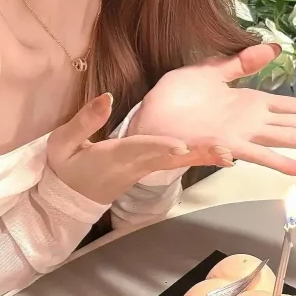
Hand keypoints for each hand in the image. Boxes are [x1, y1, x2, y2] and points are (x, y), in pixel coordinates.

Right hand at [47, 94, 232, 202]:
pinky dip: (197, 158)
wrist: (68, 199)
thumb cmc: (66, 167)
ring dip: (204, 157)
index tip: (181, 146)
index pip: (140, 150)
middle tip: (226, 153)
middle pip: (170, 160)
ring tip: (231, 153)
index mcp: (114, 158)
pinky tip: (219, 153)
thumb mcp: (63, 143)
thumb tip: (106, 97)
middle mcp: (135, 166)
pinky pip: (176, 164)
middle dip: (197, 155)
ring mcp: (144, 170)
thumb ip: (85, 122)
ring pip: (178, 163)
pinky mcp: (149, 169)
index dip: (161, 147)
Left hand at [128, 44, 295, 179]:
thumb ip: (241, 63)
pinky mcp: (225, 145)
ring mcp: (243, 136)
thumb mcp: (210, 71)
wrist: (146, 119)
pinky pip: (259, 155)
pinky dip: (282, 162)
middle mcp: (254, 122)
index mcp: (253, 103)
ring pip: (291, 140)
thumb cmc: (174, 99)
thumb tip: (273, 48)